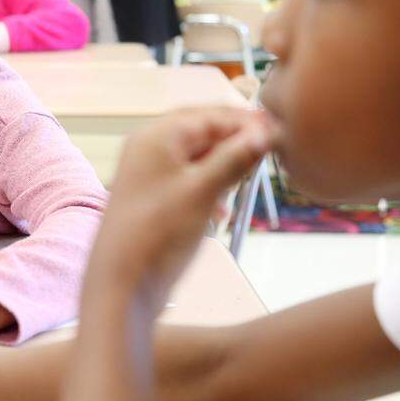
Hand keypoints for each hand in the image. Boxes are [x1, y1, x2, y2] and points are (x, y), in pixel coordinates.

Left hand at [87, 108, 276, 319]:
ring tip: (246, 181)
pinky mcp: (151, 199)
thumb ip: (234, 159)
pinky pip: (186, 180)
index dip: (244, 121)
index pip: (208, 114)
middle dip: (234, 142)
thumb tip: (264, 132)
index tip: (278, 131)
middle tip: (268, 152)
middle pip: (201, 132)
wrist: (121, 286)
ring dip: (223, 166)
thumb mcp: (203, 192)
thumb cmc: (157, 234)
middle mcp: (146, 148)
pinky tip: (222, 210)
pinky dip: (209, 187)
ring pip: (195, 157)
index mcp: (155, 136)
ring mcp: (146, 174)